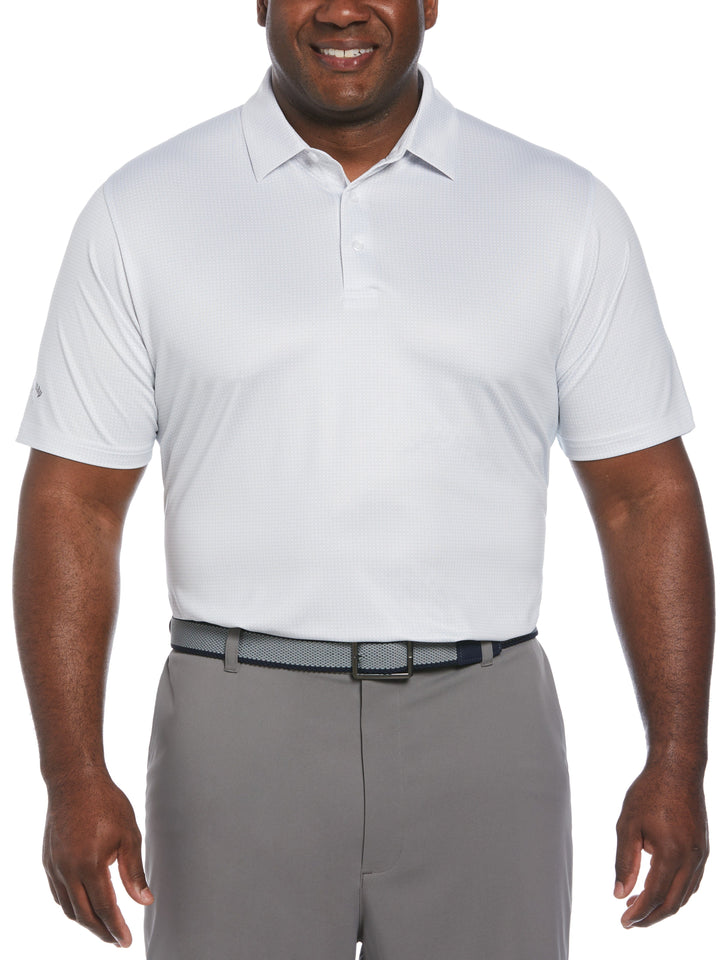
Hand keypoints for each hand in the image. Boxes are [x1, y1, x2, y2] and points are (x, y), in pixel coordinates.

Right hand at [42, 771, 153, 946]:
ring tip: (103, 926)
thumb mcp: (129, 835)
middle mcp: (67, 871)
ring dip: (85, 921)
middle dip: (102, 931)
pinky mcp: (48, 861)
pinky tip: (83, 905)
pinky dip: (71, 906)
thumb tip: (145, 902)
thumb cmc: (106, 803)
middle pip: (84, 915)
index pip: (105, 908)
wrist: (74, 780)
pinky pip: (58, 894)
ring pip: (68, 908)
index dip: (117, 928)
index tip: (126, 942)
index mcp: (90, 865)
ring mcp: (54, 867)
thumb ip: (134, 871)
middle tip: (117, 940)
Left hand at [614, 760, 708, 927]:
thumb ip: (625, 862)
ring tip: (640, 906)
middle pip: (672, 902)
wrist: (677, 770)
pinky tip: (659, 889)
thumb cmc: (649, 793)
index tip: (623, 922)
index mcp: (671, 854)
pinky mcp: (703, 849)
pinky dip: (676, 893)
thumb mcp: (628, 825)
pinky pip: (692, 882)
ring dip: (663, 906)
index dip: (638, 913)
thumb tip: (620, 894)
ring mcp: (701, 855)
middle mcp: (691, 859)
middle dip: (651, 917)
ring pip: (684, 894)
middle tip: (630, 921)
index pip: (654, 896)